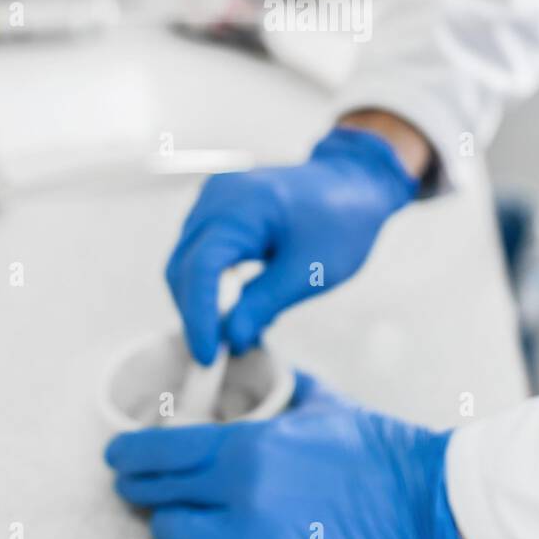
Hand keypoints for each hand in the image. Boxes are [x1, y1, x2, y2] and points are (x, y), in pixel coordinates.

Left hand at [105, 372, 480, 538]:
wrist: (425, 498)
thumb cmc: (377, 449)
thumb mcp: (321, 404)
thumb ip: (282, 386)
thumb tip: (261, 362)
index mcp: (247, 442)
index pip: (159, 450)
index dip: (128, 456)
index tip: (117, 460)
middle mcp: (238, 489)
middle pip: (156, 495)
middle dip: (144, 492)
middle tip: (147, 492)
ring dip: (178, 532)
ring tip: (194, 527)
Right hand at [165, 126, 418, 363]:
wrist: (354, 180)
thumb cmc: (341, 221)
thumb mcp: (308, 271)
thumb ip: (262, 304)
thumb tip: (229, 339)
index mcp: (241, 206)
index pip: (201, 268)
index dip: (199, 317)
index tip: (208, 358)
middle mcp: (217, 196)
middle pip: (185, 266)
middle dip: (196, 313)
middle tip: (219, 354)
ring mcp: (214, 197)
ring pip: (187, 260)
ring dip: (202, 300)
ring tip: (234, 330)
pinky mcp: (218, 205)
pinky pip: (201, 249)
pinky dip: (211, 281)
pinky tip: (237, 303)